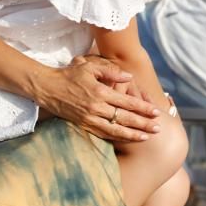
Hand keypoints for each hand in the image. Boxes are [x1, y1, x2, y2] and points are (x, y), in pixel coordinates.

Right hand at [34, 54, 161, 141]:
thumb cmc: (69, 74)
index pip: (126, 102)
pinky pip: (103, 134)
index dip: (142, 108)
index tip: (155, 112)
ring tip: (147, 137)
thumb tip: (129, 77)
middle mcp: (96, 107)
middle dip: (143, 124)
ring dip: (132, 134)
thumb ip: (111, 71)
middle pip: (124, 118)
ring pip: (115, 130)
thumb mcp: (90, 67)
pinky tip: (127, 139)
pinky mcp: (83, 125)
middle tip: (158, 128)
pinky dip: (116, 137)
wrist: (47, 88)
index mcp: (100, 92)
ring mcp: (89, 118)